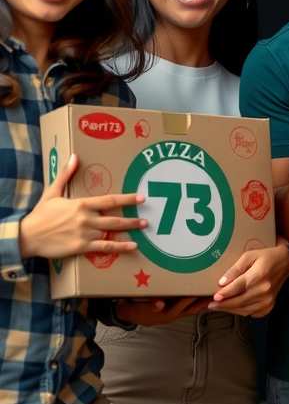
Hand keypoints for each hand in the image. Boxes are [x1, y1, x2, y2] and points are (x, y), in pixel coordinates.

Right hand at [19, 155, 146, 258]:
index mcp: (81, 204)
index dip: (127, 199)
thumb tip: (74, 156)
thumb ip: (65, 175)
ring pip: (111, 231)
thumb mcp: (52, 192)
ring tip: (143, 230)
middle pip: (115, 218)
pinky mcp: (81, 246)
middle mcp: (86, 218)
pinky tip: (133, 247)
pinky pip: (105, 246)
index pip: (109, 200)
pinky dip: (120, 247)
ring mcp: (85, 233)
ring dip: (128, 231)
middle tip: (147, 219)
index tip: (141, 198)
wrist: (27, 236)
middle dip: (132, 219)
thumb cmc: (40, 214)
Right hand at [115, 297, 210, 326]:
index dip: (193, 298)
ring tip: (211, 293)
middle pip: (192, 308)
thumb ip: (149, 307)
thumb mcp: (138, 308)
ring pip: (191, 308)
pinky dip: (194, 302)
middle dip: (203, 301)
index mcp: (166, 314)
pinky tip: (199, 295)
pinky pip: (186, 308)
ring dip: (201, 302)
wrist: (127, 314)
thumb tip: (160, 304)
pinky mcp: (171, 311)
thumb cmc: (134, 310)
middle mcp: (172, 315)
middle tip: (215, 291)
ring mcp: (172, 314)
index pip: (184, 305)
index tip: (203, 290)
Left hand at [210, 238, 288, 317]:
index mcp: (258, 275)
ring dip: (230, 309)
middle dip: (223, 304)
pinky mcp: (270, 305)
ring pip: (245, 310)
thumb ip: (235, 268)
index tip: (214, 297)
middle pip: (239, 301)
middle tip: (211, 304)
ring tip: (219, 307)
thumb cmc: (266, 256)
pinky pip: (253, 313)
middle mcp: (264, 289)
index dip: (225, 294)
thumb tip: (222, 282)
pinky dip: (242, 312)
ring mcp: (268, 299)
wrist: (285, 261)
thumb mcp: (249, 255)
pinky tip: (234, 308)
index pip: (237, 288)